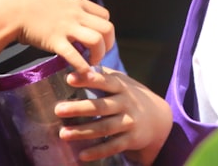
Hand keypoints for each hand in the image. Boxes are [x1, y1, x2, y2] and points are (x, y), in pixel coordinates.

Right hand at [0, 0, 114, 72]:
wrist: (13, 9)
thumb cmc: (34, 6)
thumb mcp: (59, 1)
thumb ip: (73, 11)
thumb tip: (81, 23)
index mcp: (78, 3)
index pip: (105, 16)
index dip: (105, 31)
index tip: (99, 41)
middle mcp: (76, 14)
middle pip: (107, 29)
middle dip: (107, 45)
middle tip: (98, 55)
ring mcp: (66, 27)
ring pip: (96, 41)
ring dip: (98, 55)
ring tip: (90, 63)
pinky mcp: (55, 40)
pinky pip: (75, 56)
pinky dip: (82, 67)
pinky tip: (83, 74)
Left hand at [54, 67, 171, 163]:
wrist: (159, 119)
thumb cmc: (131, 96)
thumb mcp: (123, 82)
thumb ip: (104, 75)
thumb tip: (80, 62)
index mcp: (121, 87)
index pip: (104, 81)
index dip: (88, 79)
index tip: (70, 78)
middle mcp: (126, 104)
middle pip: (101, 106)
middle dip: (79, 108)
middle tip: (58, 110)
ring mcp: (129, 122)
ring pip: (104, 128)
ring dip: (83, 132)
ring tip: (63, 134)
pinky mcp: (131, 139)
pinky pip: (112, 147)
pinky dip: (97, 151)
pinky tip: (81, 155)